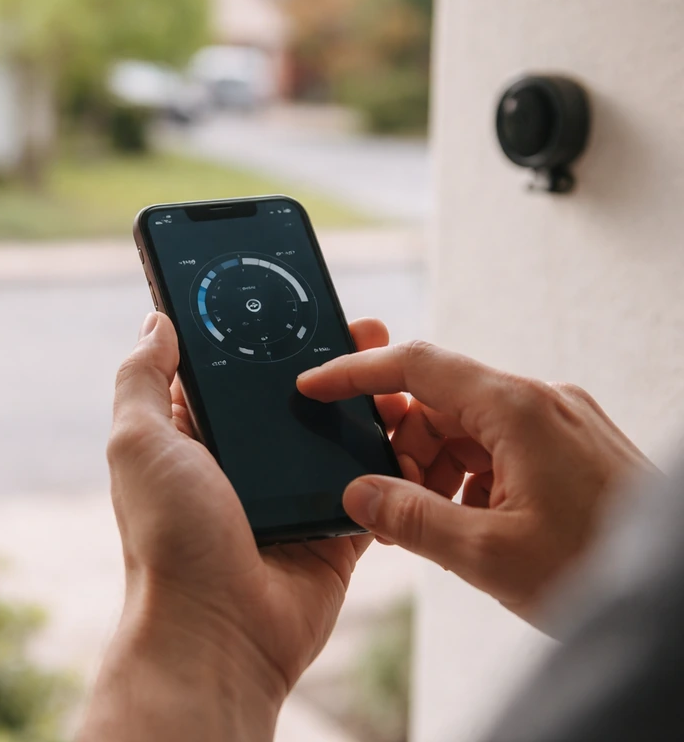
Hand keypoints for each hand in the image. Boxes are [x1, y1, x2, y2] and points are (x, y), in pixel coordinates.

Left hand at [79, 312, 398, 741]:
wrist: (219, 631)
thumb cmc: (169, 538)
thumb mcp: (138, 442)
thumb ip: (143, 378)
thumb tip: (157, 322)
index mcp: (193, 439)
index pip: (228, 372)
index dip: (256, 335)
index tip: (289, 299)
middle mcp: (241, 464)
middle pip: (291, 397)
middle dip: (325, 359)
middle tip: (360, 325)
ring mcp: (290, 496)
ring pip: (336, 434)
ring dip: (366, 402)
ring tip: (395, 367)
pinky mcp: (332, 528)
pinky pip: (369, 483)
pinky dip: (390, 458)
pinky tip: (412, 421)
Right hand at [298, 340, 654, 625]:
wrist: (682, 594)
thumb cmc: (601, 568)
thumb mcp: (488, 553)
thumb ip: (410, 519)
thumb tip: (358, 494)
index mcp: (517, 409)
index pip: (416, 366)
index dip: (356, 373)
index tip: (313, 388)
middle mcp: (539, 402)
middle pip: (439, 405)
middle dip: (403, 450)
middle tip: (386, 505)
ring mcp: (558, 423)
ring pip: (466, 431)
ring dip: (436, 473)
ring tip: (435, 531)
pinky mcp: (570, 447)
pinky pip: (498, 449)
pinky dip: (469, 481)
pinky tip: (469, 528)